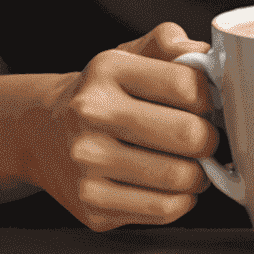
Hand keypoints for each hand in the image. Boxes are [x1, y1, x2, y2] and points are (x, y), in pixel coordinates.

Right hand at [21, 22, 218, 232]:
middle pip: (187, 134)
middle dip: (209, 138)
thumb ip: (169, 43)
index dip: (209, 97)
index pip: (186, 85)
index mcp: (108, 70)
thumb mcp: (128, 54)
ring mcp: (88, 164)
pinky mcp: (93, 206)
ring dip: (199, 173)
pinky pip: (163, 210)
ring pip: (179, 178)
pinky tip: (172, 185)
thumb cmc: (102, 92)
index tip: (206, 104)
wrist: (44, 131)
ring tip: (190, 162)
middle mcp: (92, 114)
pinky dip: (182, 199)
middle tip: (204, 137)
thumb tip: (208, 56)